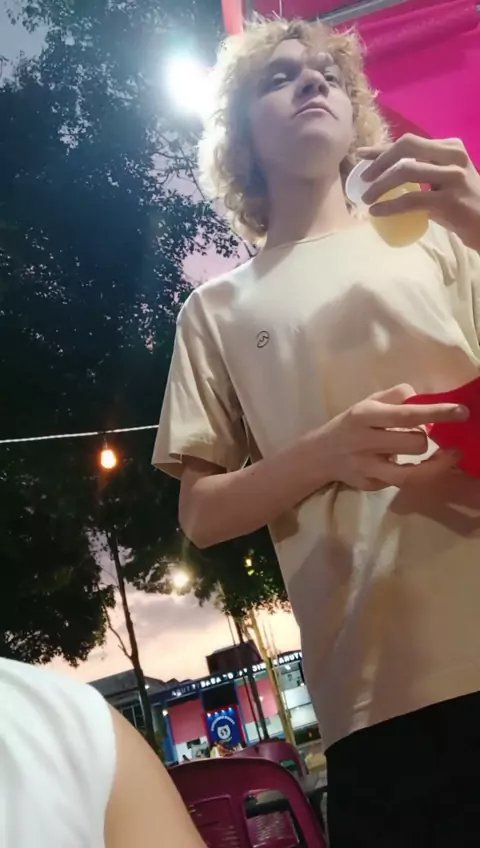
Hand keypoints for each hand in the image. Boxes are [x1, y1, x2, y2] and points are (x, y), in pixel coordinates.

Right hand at [320, 384, 467, 490]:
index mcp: (366, 415)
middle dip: (427, 439)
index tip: (462, 412)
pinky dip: (415, 473)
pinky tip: (417, 467)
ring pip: (413, 473)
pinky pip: (402, 482)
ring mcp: (367, 467)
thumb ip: (395, 396)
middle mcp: (365, 441)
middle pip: (415, 443)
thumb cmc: (351, 425)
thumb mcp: (367, 403)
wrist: (319, 455)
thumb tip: (422, 397)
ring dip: (433, 463)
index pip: (407, 414)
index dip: (438, 413)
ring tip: (444, 456)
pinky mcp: (370, 485)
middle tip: (426, 436)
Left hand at [358, 135, 479, 250]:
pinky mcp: (449, 201)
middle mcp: (453, 156)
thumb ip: (422, 170)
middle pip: (406, 147)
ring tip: (367, 199)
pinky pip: (411, 199)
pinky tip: (377, 211)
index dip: (382, 148)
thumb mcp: (443, 179)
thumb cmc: (462, 203)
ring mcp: (453, 177)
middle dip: (379, 162)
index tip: (361, 154)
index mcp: (450, 147)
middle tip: (364, 179)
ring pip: (406, 171)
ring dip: (380, 185)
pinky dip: (390, 205)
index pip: (409, 142)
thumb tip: (383, 172)